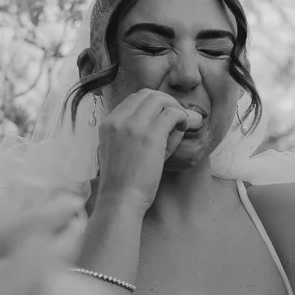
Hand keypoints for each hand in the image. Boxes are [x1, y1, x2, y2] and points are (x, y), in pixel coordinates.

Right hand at [95, 88, 198, 211]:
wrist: (120, 200)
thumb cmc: (125, 182)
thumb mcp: (125, 152)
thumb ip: (142, 133)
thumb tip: (170, 119)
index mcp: (109, 123)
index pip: (134, 99)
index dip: (153, 103)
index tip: (165, 115)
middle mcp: (118, 120)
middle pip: (147, 94)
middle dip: (166, 101)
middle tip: (178, 117)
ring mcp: (133, 126)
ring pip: (160, 99)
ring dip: (175, 107)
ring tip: (183, 122)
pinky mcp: (150, 136)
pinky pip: (172, 113)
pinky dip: (182, 116)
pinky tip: (185, 127)